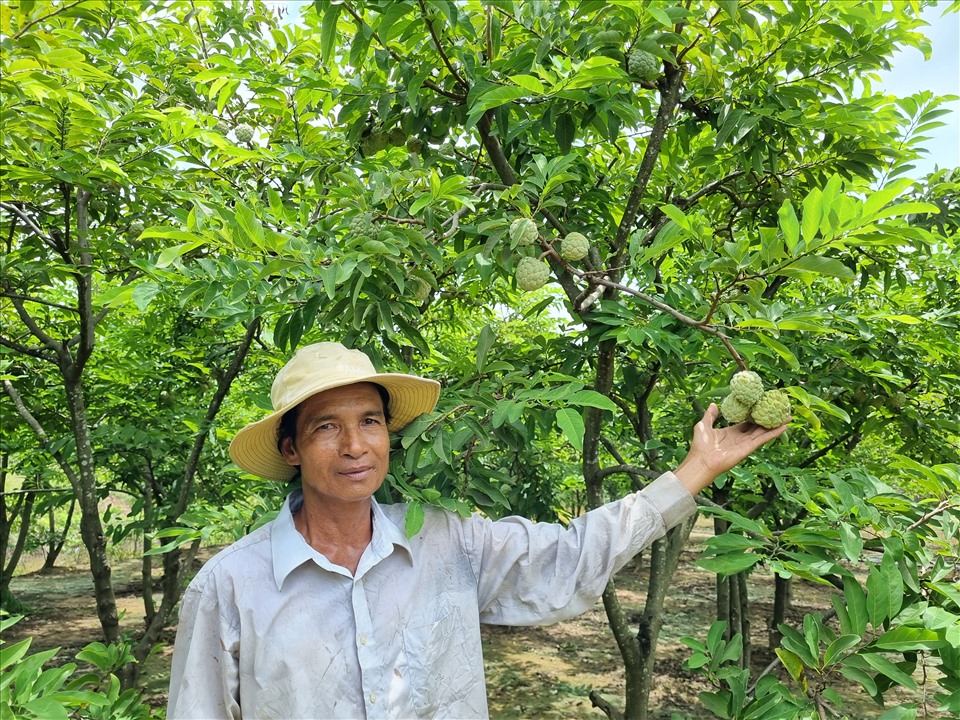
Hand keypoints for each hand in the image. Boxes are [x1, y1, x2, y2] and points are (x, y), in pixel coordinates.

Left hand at [673, 403, 788, 495]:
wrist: (701, 462)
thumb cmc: (700, 446)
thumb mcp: (703, 425)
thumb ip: (710, 415)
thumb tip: (714, 404)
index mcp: (731, 432)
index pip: (746, 422)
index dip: (754, 415)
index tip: (763, 407)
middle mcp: (740, 438)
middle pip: (758, 427)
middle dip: (768, 419)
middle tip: (779, 411)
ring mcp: (745, 443)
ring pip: (763, 432)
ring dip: (775, 425)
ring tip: (787, 417)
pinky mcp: (748, 448)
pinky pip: (762, 439)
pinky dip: (773, 433)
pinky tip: (783, 427)